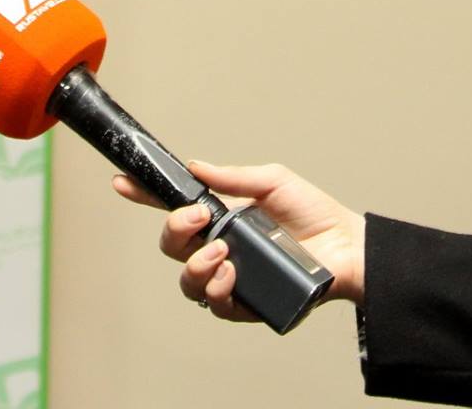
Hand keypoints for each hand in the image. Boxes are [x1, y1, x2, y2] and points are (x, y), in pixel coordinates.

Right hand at [110, 160, 365, 322]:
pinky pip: (216, 305)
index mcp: (222, 217)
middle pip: (172, 247)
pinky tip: (231, 274)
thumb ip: (234, 177)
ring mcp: (231, 278)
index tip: (124, 183)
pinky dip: (217, 289)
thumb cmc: (315, 214)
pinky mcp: (247, 304)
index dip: (145, 197)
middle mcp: (220, 249)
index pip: (175, 209)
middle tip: (199, 219)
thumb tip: (196, 166)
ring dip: (195, 265)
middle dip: (174, 231)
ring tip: (222, 253)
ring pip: (187, 282)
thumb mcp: (273, 182)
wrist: (348, 248)